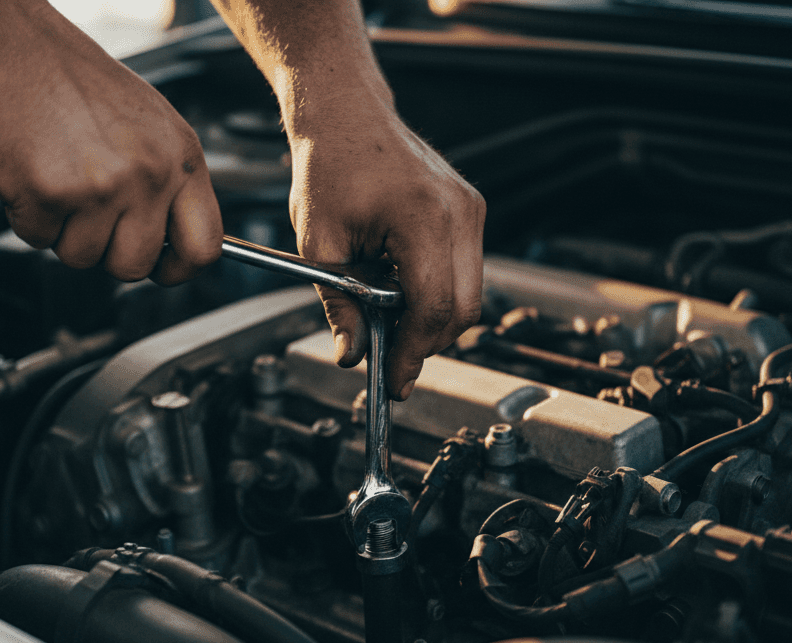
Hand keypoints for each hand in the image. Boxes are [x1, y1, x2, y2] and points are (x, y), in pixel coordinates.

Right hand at [0, 17, 221, 282]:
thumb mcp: (151, 125)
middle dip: (107, 252)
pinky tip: (33, 176)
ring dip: (63, 231)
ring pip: (82, 257)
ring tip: (59, 182)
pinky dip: (27, 216)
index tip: (163, 270)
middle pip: (135, 265)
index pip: (205, 246)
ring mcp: (100, 188)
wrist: (15, 49)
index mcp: (181, 158)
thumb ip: (168, 180)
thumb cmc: (76, 82)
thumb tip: (172, 237)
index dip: (180, 269)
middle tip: (90, 216)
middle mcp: (148, 175)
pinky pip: (37, 238)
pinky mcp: (50, 194)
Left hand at [291, 114, 484, 400]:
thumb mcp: (320, 243)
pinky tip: (401, 290)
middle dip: (426, 342)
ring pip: (469, 295)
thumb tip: (351, 354)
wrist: (346, 114)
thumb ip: (339, 304)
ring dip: (432, 318)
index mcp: (423, 218)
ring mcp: (472, 209)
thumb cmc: (330, 164)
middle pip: (462, 310)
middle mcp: (460, 212)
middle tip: (392, 360)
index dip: (413, 352)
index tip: (395, 379)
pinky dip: (438, 292)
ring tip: (389, 319)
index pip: (433, 308)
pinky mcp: (471, 210)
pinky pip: (466, 271)